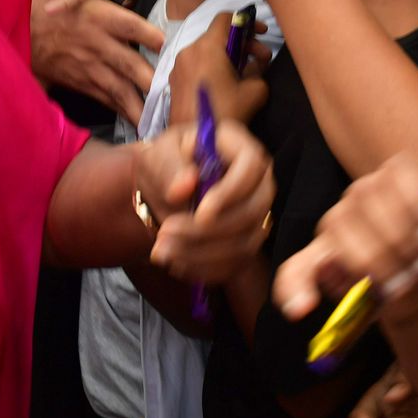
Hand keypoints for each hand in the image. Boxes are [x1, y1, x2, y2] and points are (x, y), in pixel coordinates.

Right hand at [30, 0, 162, 120]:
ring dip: (139, 106)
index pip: (131, 25)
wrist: (12, 18)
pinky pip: (102, 97)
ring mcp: (86, 64)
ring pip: (118, 89)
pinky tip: (135, 119)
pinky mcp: (77, 79)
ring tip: (158, 120)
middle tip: (175, 97)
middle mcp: (96, 43)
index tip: (169, 47)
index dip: (151, 36)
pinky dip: (119, 108)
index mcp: (97, 15)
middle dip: (153, 83)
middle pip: (130, 65)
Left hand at [134, 118, 273, 281]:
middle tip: (166, 232)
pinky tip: (176, 264)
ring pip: (246, 242)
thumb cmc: (167, 162)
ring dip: (203, 254)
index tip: (200, 213)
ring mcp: (257, 214)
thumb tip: (186, 187)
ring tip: (162, 251)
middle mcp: (259, 182)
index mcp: (242, 149)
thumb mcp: (158, 153)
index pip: (251, 168)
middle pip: (253, 210)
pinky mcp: (247, 240)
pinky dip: (207, 269)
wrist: (166, 187)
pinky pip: (237, 263)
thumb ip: (168, 165)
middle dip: (210, 230)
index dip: (230, 193)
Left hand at [167, 13, 269, 126]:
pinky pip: (196, 64)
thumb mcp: (255, 91)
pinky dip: (212, 66)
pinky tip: (225, 84)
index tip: (261, 33)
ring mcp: (178, 66)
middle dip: (242, 43)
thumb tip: (256, 63)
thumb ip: (259, 69)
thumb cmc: (226, 114)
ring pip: (206, 50)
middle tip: (261, 58)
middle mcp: (189, 51)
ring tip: (245, 74)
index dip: (246, 21)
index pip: (226, 18)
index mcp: (207, 47)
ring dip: (227, 56)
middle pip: (217, 35)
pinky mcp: (174, 81)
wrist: (195, 143)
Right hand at [272, 152, 417, 322]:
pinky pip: (296, 268)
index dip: (415, 208)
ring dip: (374, 267)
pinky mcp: (319, 260)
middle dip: (399, 245)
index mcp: (398, 177)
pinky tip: (303, 307)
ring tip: (400, 285)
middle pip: (365, 205)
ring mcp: (335, 225)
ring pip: (340, 236)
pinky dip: (296, 287)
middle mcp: (361, 193)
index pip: (395, 175)